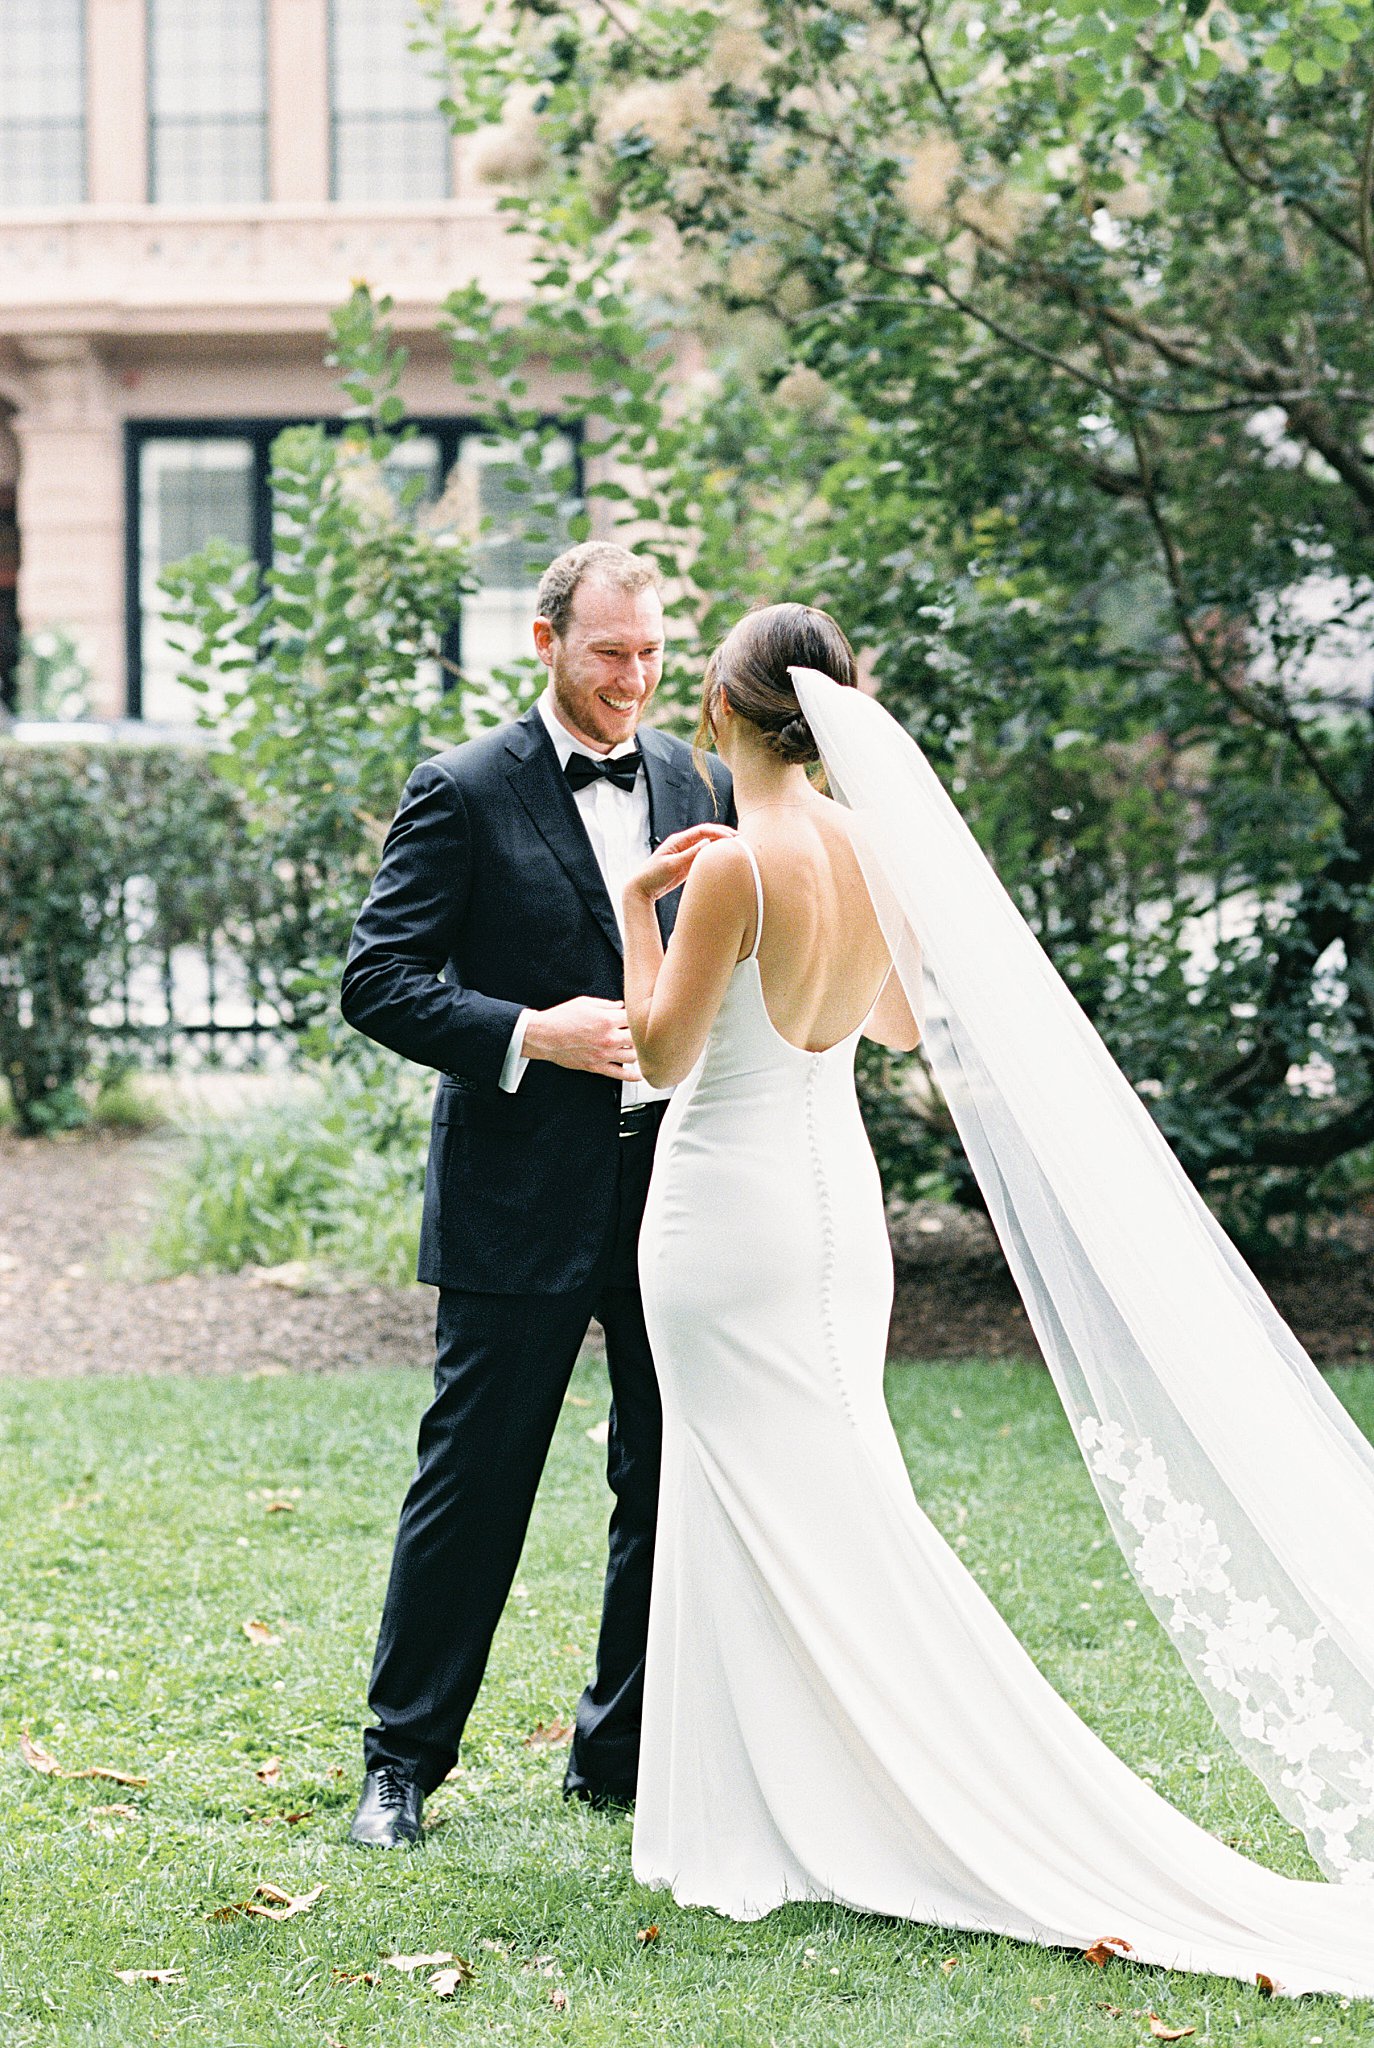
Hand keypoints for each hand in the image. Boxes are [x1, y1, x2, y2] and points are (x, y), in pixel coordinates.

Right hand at [522, 995, 642, 1081]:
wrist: (544, 1036)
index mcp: (607, 1020)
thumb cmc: (561, 1018)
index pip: (634, 1018)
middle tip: (639, 1032)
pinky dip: (632, 1076)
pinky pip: (619, 1074)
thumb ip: (607, 1004)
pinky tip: (639, 1074)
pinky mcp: (597, 1066)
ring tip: (636, 1047)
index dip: (637, 1015)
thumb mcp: (585, 1002)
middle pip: (638, 1038)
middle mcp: (608, 1038)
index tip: (636, 1015)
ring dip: (637, 1051)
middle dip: (640, 1033)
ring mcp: (604, 1054)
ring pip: (633, 1056)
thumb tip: (620, 1006)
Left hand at [625, 823, 736, 904]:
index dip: (719, 832)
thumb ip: (689, 854)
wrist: (641, 888)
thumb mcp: (672, 865)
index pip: (704, 831)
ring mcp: (686, 854)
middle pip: (708, 835)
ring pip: (708, 846)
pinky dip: (716, 858)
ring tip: (740, 849)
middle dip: (725, 836)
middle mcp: (684, 844)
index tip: (733, 838)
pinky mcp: (688, 864)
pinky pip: (705, 858)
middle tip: (743, 841)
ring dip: (722, 846)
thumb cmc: (653, 875)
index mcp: (678, 840)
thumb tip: (708, 842)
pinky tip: (727, 861)